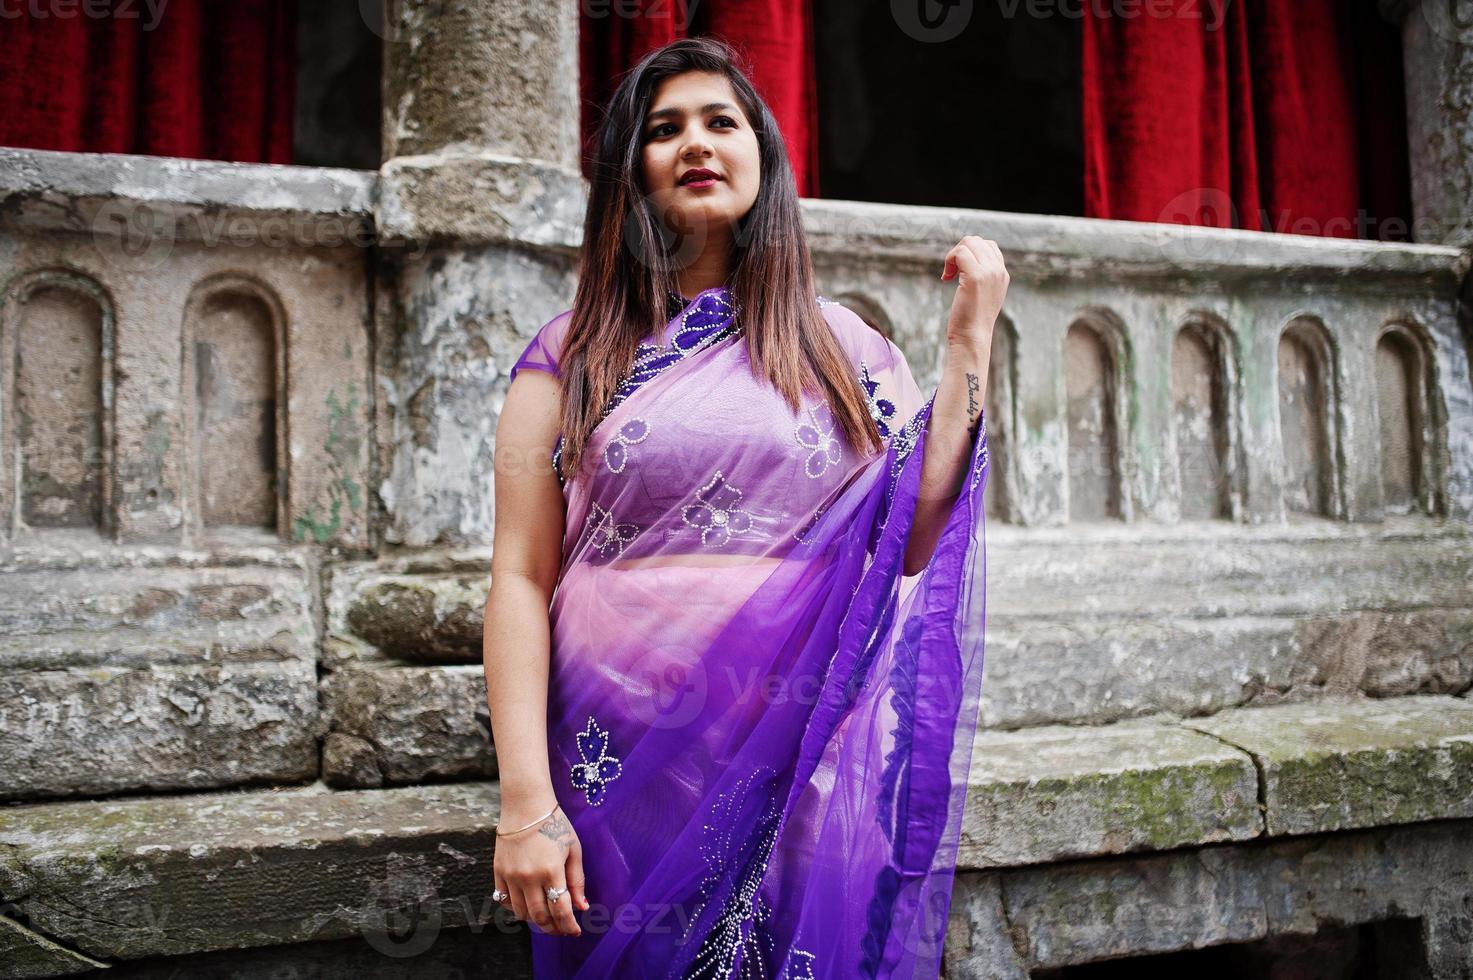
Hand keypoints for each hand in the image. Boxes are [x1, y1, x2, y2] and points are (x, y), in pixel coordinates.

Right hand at [493, 805, 589, 936]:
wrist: (526, 806)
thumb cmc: (554, 825)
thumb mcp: (573, 850)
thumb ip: (577, 880)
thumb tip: (582, 907)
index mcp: (551, 870)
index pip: (560, 909)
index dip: (568, 926)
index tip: (575, 932)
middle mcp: (529, 876)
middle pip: (540, 916)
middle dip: (553, 928)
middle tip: (562, 929)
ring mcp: (511, 875)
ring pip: (521, 912)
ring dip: (535, 920)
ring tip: (547, 918)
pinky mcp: (499, 872)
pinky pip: (505, 900)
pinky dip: (516, 909)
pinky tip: (528, 905)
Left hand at [941, 236, 1008, 348]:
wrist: (972, 338)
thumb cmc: (971, 320)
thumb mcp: (981, 295)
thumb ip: (980, 276)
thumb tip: (963, 259)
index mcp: (1002, 274)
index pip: (988, 245)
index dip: (969, 253)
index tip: (959, 271)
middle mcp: (999, 271)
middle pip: (976, 241)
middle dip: (959, 251)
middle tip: (951, 273)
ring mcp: (989, 272)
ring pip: (968, 243)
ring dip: (952, 256)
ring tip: (948, 275)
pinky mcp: (976, 277)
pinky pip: (959, 253)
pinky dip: (949, 261)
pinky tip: (946, 278)